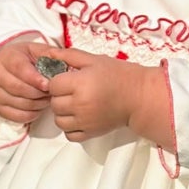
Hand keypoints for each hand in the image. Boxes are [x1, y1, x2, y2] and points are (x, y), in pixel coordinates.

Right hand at [0, 40, 51, 124]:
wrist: (3, 71)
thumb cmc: (23, 60)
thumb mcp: (34, 50)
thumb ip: (48, 53)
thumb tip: (64, 60)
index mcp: (7, 58)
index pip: (19, 69)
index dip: (35, 78)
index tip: (48, 84)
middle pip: (20, 89)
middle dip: (40, 92)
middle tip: (53, 91)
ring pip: (21, 104)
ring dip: (39, 103)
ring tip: (47, 97)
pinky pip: (19, 116)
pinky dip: (33, 113)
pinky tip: (39, 105)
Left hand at [41, 47, 170, 144]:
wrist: (139, 97)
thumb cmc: (119, 75)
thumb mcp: (95, 60)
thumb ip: (70, 56)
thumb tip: (48, 54)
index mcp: (81, 83)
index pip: (53, 85)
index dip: (58, 81)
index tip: (68, 79)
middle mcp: (81, 104)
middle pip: (54, 103)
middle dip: (60, 96)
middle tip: (73, 91)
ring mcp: (85, 121)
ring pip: (59, 120)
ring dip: (63, 113)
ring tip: (75, 105)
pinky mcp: (91, 133)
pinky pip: (69, 134)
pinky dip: (70, 127)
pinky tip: (78, 117)